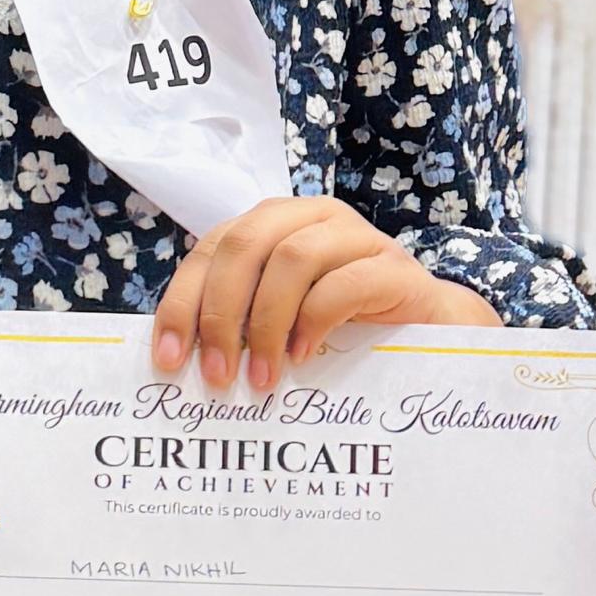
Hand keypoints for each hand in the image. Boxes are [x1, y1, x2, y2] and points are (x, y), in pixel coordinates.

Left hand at [150, 197, 501, 395]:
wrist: (425, 330)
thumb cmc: (342, 325)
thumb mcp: (279, 318)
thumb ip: (236, 320)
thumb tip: (179, 361)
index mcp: (272, 223)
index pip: (211, 249)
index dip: (183, 302)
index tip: (170, 359)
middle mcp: (310, 217)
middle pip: (244, 245)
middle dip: (220, 313)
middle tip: (218, 375)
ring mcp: (355, 236)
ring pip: (292, 259)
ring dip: (265, 324)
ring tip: (262, 377)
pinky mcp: (392, 267)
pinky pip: (344, 284)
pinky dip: (314, 321)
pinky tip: (304, 357)